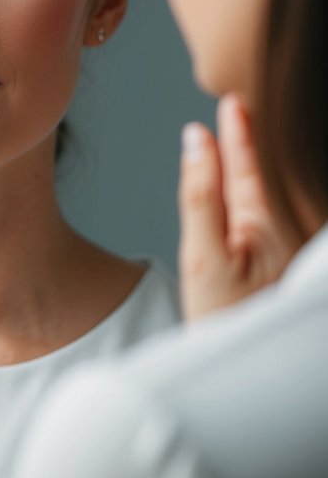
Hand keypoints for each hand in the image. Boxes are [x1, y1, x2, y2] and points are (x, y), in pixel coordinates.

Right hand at [178, 94, 301, 320]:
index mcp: (266, 222)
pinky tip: (242, 197)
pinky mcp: (277, 271)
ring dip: (249, 171)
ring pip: (263, 199)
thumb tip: (196, 142)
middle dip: (247, 145)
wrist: (249, 375)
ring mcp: (282, 252)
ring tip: (238, 144)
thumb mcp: (203, 254)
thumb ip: (199, 194)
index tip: (232, 103)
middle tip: (238, 111)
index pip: (247, 164)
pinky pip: (264, 220)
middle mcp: (282, 232)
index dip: (237, 131)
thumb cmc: (223, 320)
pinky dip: (250, 197)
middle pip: (260, 177)